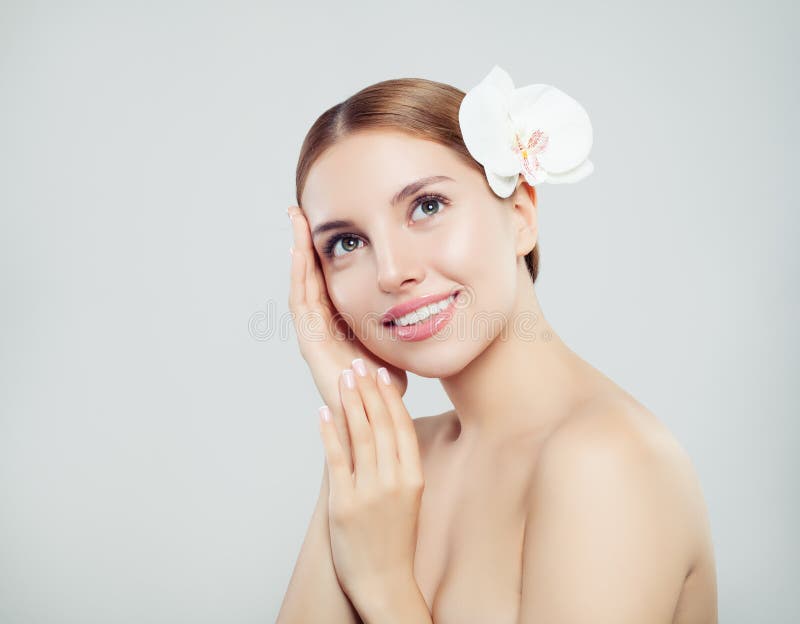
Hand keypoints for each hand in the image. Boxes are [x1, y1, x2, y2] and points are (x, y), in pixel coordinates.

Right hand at [288, 205, 407, 469]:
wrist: (375, 416)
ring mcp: (314, 334)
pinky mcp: (312, 345)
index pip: (325, 278)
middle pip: (309, 276)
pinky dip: (299, 277)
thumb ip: (398, 321)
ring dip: (298, 252)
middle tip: (298, 211)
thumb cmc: (387, 384)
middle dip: (303, 243)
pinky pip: (302, 304)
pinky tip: (299, 252)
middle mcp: (322, 325)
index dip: (321, 250)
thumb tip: (422, 297)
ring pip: (302, 284)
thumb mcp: (395, 341)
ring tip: (296, 221)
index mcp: (337, 321)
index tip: (322, 221)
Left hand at [317, 360, 424, 602]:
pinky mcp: (343, 502)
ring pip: (358, 435)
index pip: (401, 426)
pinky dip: (328, 432)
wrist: (385, 581)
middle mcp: (393, 480)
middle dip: (367, 390)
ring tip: (343, 378)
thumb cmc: (396, 538)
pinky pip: (335, 459)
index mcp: (413, 477)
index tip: (381, 373)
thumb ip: (399, 464)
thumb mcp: (409, 497)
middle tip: (358, 363)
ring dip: (349, 402)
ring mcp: (367, 491)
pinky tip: (322, 413)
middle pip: (379, 424)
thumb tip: (384, 429)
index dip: (389, 397)